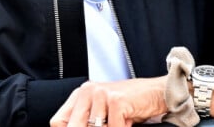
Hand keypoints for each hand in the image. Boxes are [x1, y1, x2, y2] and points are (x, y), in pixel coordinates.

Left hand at [50, 77, 166, 126]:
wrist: (156, 92)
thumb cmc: (129, 105)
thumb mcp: (102, 115)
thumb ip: (86, 123)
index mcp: (80, 94)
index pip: (57, 122)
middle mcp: (87, 90)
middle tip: (107, 126)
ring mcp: (101, 93)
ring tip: (120, 122)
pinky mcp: (115, 100)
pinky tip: (128, 122)